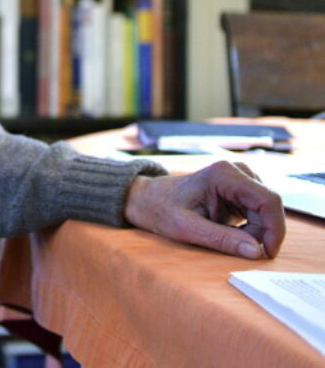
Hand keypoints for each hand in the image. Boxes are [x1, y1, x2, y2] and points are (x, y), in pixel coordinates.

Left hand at [123, 161, 285, 258]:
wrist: (149, 199)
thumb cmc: (162, 210)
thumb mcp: (187, 229)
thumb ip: (222, 240)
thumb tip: (257, 252)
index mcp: (224, 174)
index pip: (268, 200)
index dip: (274, 228)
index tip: (267, 252)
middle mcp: (236, 171)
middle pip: (269, 207)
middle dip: (261, 233)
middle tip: (239, 248)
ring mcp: (240, 178)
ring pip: (265, 212)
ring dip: (254, 231)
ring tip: (222, 234)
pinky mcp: (241, 189)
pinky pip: (258, 213)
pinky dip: (249, 227)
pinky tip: (225, 229)